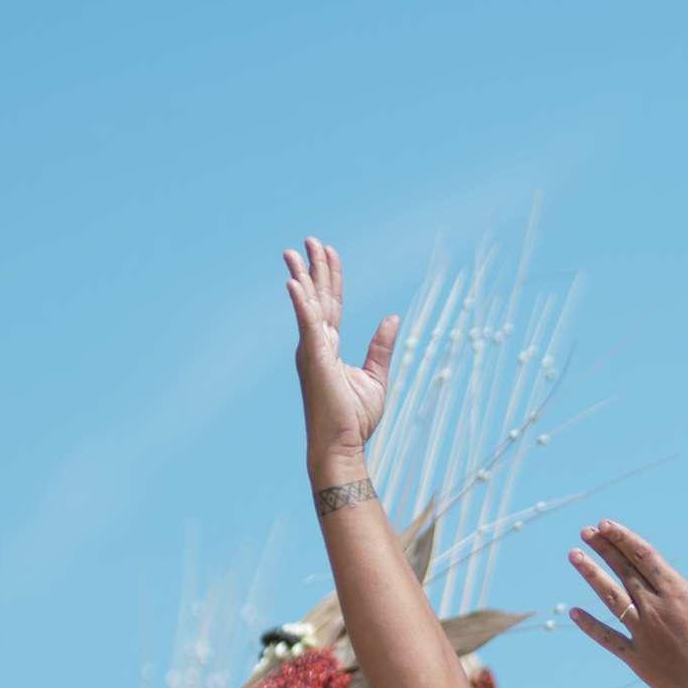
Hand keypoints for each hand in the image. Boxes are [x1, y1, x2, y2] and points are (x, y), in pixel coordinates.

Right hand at [284, 238, 396, 473]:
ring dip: (302, 277)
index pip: (330, 305)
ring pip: (307, 306)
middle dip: (313, 268)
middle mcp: (316, 345)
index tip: (329, 253)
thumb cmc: (354, 419)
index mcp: (328, 347)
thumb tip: (392, 317)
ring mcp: (312, 351)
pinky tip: (295, 283)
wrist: (344, 447)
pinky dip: (301, 304)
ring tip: (295, 252)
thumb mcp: (375, 376)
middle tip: (309, 240)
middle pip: (316, 298)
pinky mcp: (314, 360)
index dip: (331, 278)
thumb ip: (381, 346)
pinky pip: (307, 326)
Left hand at [565, 522, 687, 687]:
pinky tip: (572, 614)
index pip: (644, 556)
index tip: (605, 525)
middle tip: (586, 531)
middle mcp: (656, 608)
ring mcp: (643, 633)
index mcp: (679, 593)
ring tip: (573, 555)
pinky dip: (590, 626)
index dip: (623, 538)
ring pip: (610, 597)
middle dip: (603, 547)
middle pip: (623, 570)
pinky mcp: (637, 658)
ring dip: (590, 574)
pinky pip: (608, 638)